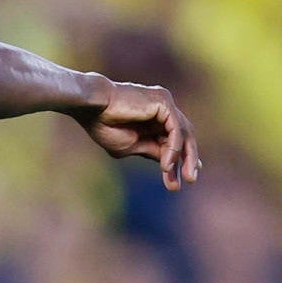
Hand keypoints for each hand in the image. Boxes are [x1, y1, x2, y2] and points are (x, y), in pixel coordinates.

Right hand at [79, 79, 200, 190]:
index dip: (179, 158)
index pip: (173, 139)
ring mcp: (165, 104)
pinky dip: (174, 149)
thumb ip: (152, 151)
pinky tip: (167, 165)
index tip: (183, 179)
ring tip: (185, 177)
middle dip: (188, 159)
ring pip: (184, 133)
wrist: (92, 107)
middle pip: (183, 136)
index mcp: (153, 118)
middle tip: (190, 180)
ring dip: (186, 157)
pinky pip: (176, 129)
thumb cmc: (104, 125)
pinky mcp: (164, 103)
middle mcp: (163, 109)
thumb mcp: (130, 146)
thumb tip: (169, 163)